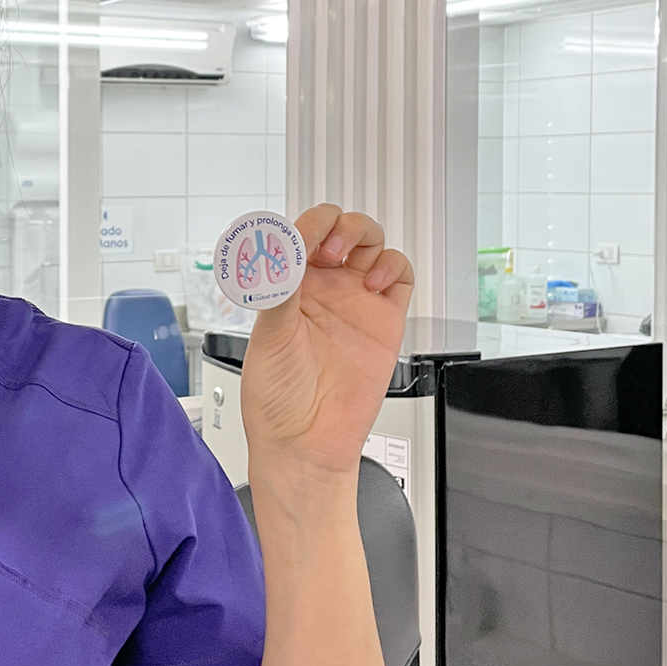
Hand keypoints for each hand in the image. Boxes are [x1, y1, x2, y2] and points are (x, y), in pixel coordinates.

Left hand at [239, 206, 413, 494]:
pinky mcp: (384, 319)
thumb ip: (278, 288)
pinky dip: (391, 264)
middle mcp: (319, 289)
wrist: (306, 441)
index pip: (298, 235)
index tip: (300, 235)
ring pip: (369, 243)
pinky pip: (398, 274)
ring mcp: (352, 301)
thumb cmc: (276, 397)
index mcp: (285, 287)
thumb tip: (281, 250)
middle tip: (326, 245)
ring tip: (347, 256)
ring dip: (362, 235)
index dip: (302, 225)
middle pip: (337, 228)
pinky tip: (374, 281)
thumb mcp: (268, 335)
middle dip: (335, 223)